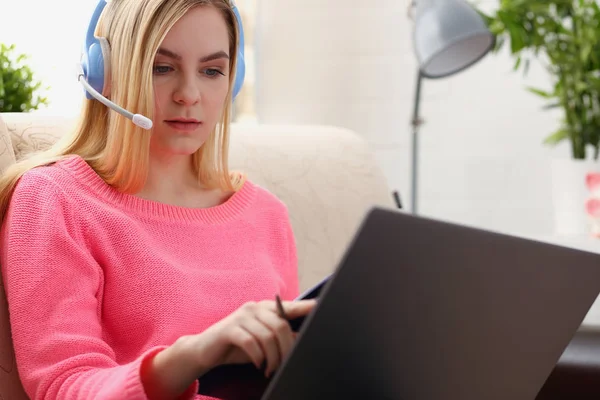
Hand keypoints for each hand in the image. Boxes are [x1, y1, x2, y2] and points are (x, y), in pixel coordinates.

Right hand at [193, 299, 316, 376]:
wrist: (204, 350)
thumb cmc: (237, 345)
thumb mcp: (262, 341)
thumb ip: (280, 337)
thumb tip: (302, 337)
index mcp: (265, 308)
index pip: (289, 306)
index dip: (305, 306)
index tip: (319, 306)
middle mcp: (255, 307)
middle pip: (280, 326)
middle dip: (286, 349)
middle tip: (284, 364)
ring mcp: (241, 316)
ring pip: (267, 336)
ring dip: (272, 357)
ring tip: (270, 368)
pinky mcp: (230, 328)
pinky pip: (251, 343)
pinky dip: (258, 357)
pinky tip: (259, 364)